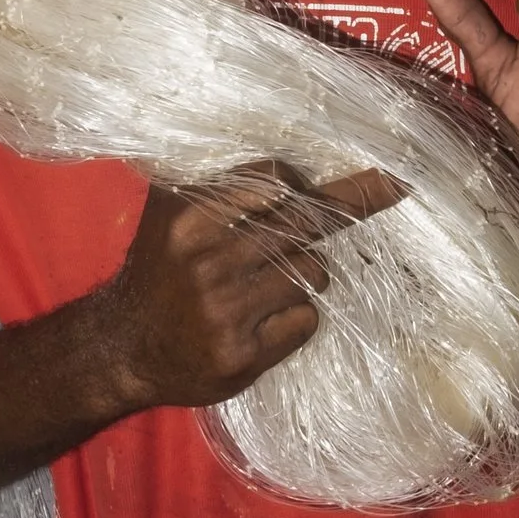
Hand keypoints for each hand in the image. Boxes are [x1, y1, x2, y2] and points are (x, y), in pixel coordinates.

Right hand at [79, 165, 399, 413]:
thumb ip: (220, 187)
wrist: (123, 348)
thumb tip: (293, 163)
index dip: (301, 183)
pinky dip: (298, 318)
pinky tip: (264, 323)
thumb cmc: (160, 271)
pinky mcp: (240, 354)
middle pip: (303, 222)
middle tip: (396, 184)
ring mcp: (224, 309)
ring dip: (306, 276)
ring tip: (265, 288)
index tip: (337, 177)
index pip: (272, 180)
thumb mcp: (171, 214)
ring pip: (312, 272)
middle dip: (354, 201)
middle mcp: (205, 258)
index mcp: (188, 215)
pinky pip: (306, 319)